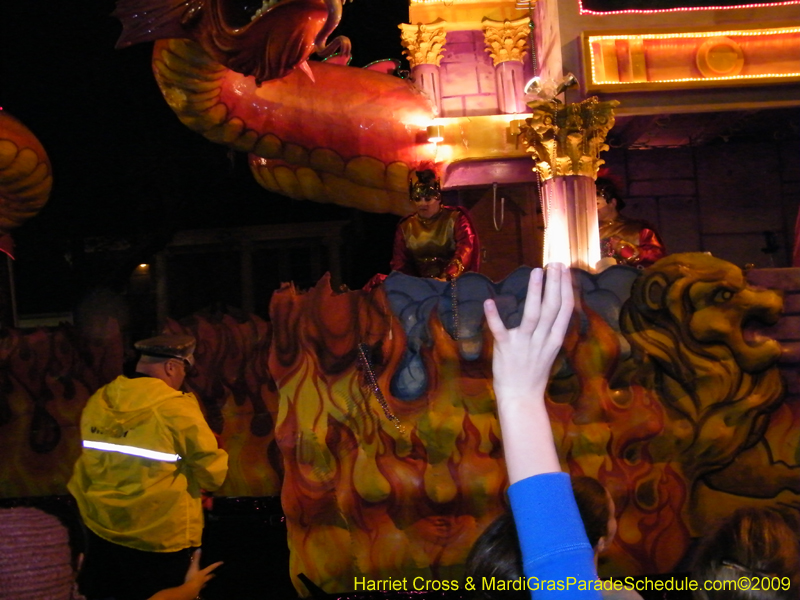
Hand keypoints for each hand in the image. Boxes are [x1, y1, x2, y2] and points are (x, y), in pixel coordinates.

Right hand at [147, 550, 222, 599]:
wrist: (189, 590)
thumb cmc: (192, 577)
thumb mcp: (194, 567)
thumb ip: (196, 558)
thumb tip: (199, 549)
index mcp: (203, 573)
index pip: (211, 567)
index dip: (216, 565)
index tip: (222, 562)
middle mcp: (203, 579)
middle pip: (209, 577)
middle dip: (212, 575)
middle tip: (215, 575)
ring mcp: (200, 586)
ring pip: (205, 584)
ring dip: (206, 583)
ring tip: (206, 583)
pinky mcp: (196, 591)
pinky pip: (199, 590)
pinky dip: (199, 589)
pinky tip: (199, 590)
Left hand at [484, 264, 573, 400]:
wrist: (522, 397)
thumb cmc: (534, 372)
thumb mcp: (549, 350)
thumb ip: (552, 329)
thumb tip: (555, 307)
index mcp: (555, 339)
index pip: (565, 309)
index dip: (566, 287)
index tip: (565, 269)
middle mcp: (543, 339)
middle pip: (553, 307)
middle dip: (555, 283)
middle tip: (555, 263)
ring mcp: (524, 344)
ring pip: (533, 314)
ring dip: (535, 292)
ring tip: (537, 272)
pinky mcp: (506, 349)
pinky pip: (500, 331)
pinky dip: (494, 317)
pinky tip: (489, 302)